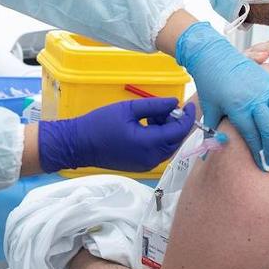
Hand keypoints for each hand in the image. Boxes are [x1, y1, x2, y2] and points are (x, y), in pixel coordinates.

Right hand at [37, 97, 193, 172]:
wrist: (79, 145)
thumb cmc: (100, 123)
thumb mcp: (128, 109)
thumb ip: (154, 106)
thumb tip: (175, 102)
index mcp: (149, 144)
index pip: (179, 131)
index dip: (187, 117)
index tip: (189, 104)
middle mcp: (151, 158)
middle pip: (176, 140)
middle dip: (175, 122)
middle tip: (163, 108)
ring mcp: (146, 164)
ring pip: (168, 146)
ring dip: (166, 130)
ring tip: (150, 115)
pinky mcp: (141, 166)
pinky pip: (158, 151)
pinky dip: (158, 138)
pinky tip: (145, 126)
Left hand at [175, 22, 268, 169]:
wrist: (214, 56)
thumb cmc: (210, 83)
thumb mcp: (209, 109)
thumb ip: (212, 133)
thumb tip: (206, 156)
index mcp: (237, 107)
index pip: (253, 136)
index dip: (259, 153)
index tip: (262, 165)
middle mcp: (254, 98)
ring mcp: (265, 89)